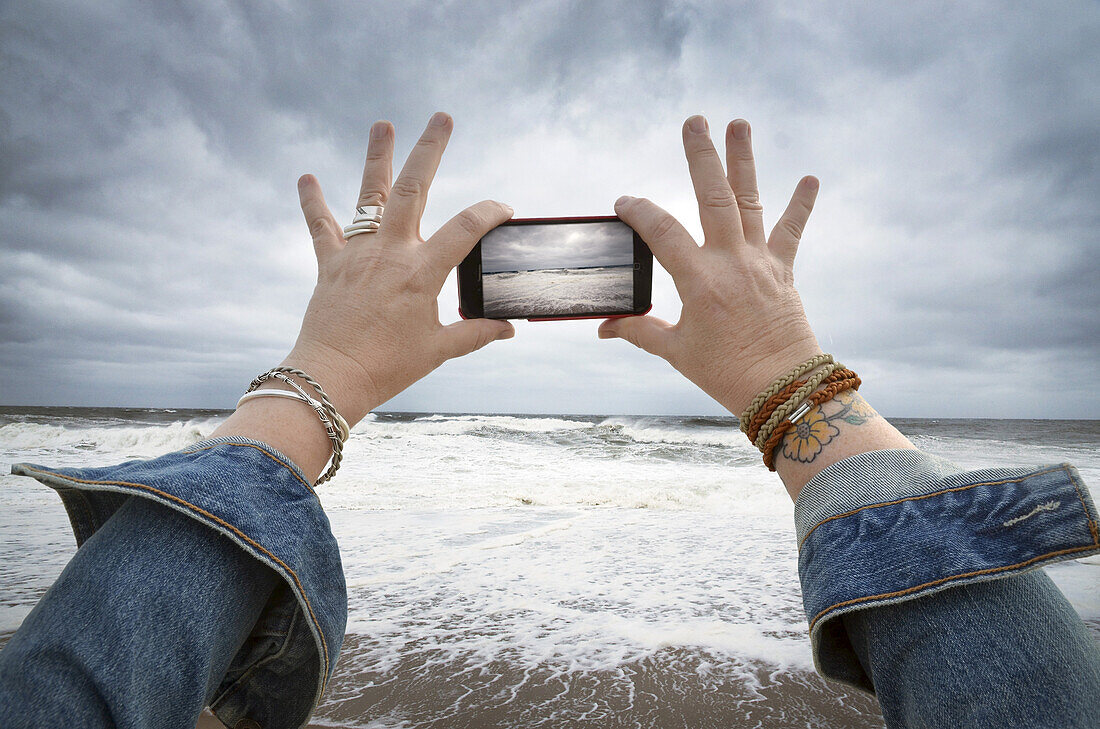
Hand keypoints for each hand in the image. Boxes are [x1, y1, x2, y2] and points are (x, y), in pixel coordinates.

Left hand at [283, 113, 514, 424]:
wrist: (332, 377)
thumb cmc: (388, 367)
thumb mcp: (439, 350)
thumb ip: (475, 333)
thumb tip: (507, 328)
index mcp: (422, 273)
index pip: (465, 228)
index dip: (489, 213)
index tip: (503, 209)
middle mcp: (390, 253)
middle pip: (413, 189)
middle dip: (429, 150)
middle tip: (442, 117)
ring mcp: (358, 254)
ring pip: (369, 195)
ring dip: (377, 157)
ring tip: (383, 123)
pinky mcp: (331, 264)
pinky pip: (321, 227)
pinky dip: (314, 202)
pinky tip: (308, 177)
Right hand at [598, 116, 822, 415]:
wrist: (782, 388)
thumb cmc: (725, 373)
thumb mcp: (676, 352)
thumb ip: (639, 332)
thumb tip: (604, 329)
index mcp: (699, 281)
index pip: (661, 232)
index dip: (638, 212)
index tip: (623, 202)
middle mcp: (730, 262)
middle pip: (713, 197)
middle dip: (702, 157)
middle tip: (694, 121)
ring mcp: (759, 262)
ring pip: (749, 201)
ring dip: (744, 161)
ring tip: (738, 123)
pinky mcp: (783, 271)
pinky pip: (791, 232)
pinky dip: (800, 206)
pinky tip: (810, 179)